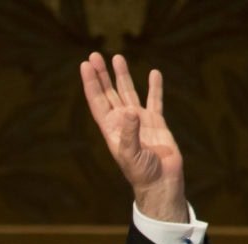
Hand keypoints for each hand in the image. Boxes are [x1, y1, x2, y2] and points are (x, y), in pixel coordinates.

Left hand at [80, 52, 185, 222]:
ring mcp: (139, 121)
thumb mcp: (132, 154)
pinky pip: (155, 101)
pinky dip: (154, 87)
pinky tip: (153, 73)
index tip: (86, 65)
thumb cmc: (142, 173)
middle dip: (102, 75)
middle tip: (95, 55)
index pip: (98, 101)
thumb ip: (130, 133)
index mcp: (112, 129)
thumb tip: (129, 110)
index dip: (91, 83)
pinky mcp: (156, 123)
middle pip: (109, 93)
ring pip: (129, 93)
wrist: (161, 183)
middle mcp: (123, 122)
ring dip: (123, 76)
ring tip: (117, 57)